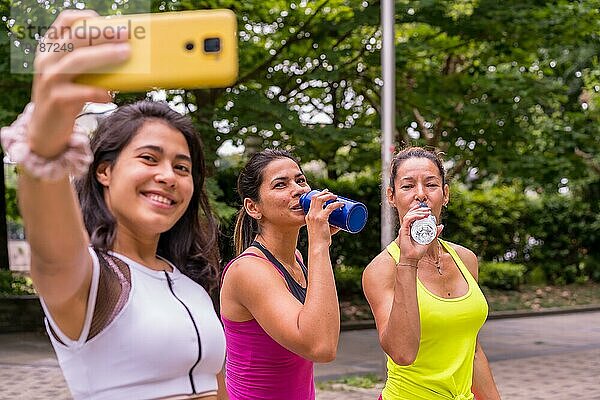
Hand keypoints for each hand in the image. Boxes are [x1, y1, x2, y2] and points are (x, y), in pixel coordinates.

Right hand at [28, 10, 130, 157]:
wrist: (46, 128)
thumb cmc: (67, 96)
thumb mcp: (72, 74)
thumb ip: (88, 60)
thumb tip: (124, 50)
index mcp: (50, 48)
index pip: (65, 22)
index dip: (87, 18)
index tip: (109, 22)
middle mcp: (47, 60)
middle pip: (76, 38)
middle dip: (103, 34)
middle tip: (125, 34)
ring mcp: (50, 79)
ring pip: (78, 61)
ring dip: (104, 56)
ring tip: (125, 54)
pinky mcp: (57, 100)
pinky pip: (81, 92)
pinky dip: (98, 91)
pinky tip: (110, 94)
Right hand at [305, 189, 343, 246]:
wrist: (318, 246)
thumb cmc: (322, 240)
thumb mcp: (325, 230)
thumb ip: (333, 227)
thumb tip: (342, 224)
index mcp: (308, 216)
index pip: (312, 201)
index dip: (319, 194)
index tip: (326, 193)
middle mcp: (310, 214)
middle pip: (315, 197)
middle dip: (324, 193)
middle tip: (332, 194)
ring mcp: (315, 216)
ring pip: (321, 199)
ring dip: (329, 195)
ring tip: (336, 197)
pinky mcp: (321, 219)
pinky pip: (329, 207)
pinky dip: (336, 204)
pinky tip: (341, 203)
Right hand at [396, 203, 443, 264]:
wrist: (412, 259)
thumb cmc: (418, 251)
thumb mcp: (429, 240)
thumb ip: (434, 233)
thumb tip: (441, 226)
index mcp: (411, 229)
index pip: (412, 216)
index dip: (418, 210)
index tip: (427, 209)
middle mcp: (406, 228)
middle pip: (410, 214)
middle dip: (419, 209)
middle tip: (428, 209)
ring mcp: (404, 229)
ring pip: (409, 215)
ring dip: (418, 212)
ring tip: (426, 212)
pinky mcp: (403, 231)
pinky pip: (408, 220)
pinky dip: (414, 216)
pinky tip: (422, 216)